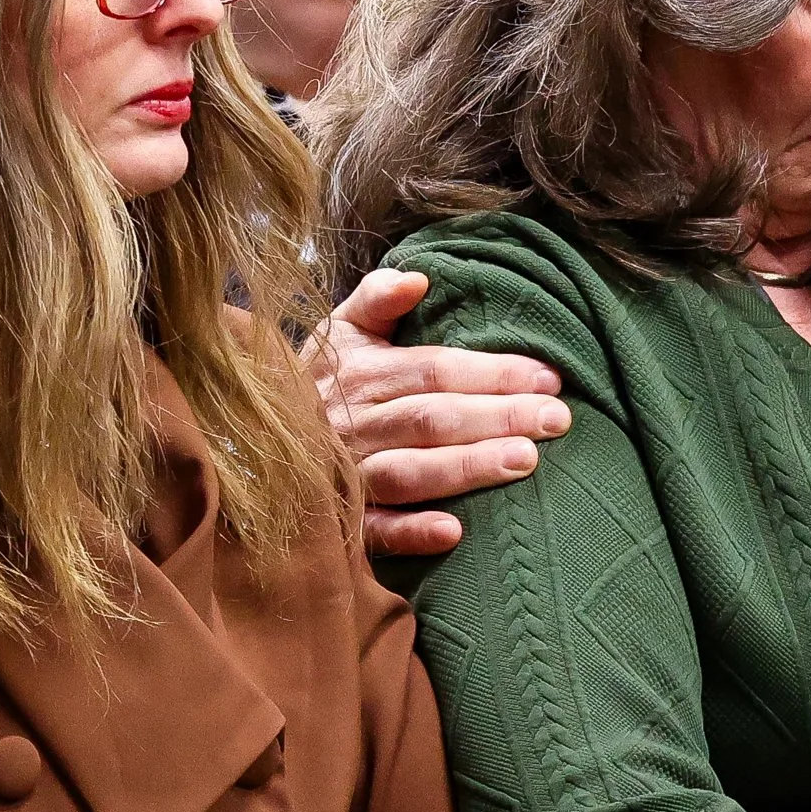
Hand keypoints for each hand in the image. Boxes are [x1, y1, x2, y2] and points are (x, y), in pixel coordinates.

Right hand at [306, 268, 570, 556]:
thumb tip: (418, 278)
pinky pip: (373, 533)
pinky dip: (410, 533)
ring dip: (466, 469)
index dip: (491, 372)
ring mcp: (343, 477)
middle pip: (431, 419)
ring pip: (409, 473)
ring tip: (525, 461)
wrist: (254, 439)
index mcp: (359, 374)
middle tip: (556, 419)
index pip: (433, 370)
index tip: (548, 377)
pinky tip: (454, 533)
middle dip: (497, 417)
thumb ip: (378, 299)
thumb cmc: (320, 380)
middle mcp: (351, 425)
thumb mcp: (341, 330)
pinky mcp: (339, 524)